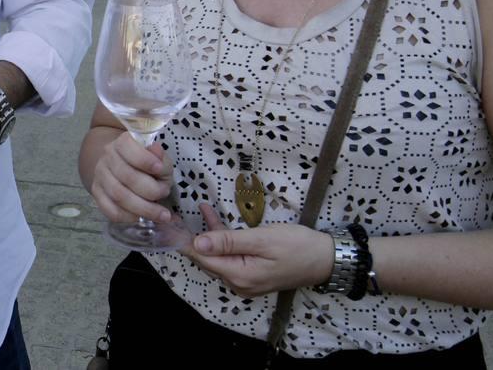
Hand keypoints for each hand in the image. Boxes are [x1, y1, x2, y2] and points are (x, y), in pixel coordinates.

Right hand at [87, 131, 174, 224]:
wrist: (124, 169)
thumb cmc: (147, 165)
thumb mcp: (159, 159)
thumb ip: (160, 157)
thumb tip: (156, 150)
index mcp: (122, 143)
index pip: (127, 147)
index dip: (144, 159)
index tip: (159, 168)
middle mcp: (107, 158)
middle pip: (126, 176)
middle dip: (150, 190)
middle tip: (165, 194)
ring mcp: (100, 176)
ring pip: (118, 196)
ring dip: (143, 208)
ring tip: (162, 214)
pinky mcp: (97, 194)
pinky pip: (111, 211)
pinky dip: (129, 217)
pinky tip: (142, 217)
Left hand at [180, 204, 334, 296]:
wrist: (327, 259)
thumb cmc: (297, 246)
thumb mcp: (262, 239)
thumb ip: (229, 241)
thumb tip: (198, 243)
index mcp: (239, 276)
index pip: (202, 257)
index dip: (182, 241)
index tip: (165, 225)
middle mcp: (238, 283)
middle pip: (206, 258)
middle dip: (189, 236)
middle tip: (169, 216)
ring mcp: (245, 280)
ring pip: (216, 255)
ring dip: (205, 232)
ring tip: (190, 209)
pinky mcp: (251, 273)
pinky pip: (228, 255)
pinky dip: (220, 236)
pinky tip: (210, 216)